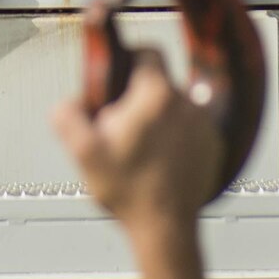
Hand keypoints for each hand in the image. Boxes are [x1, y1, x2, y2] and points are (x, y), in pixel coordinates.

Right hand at [53, 48, 221, 238]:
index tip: (117, 74)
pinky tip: (160, 158)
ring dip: (159, 115)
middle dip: (139, 93)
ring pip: (177, 103)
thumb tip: (64, 104)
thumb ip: (67, 119)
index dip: (129, 57)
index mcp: (155, 96)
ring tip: (142, 145)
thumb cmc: (128, 189)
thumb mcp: (83, 153)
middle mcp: (187, 103)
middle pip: (161, 80)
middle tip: (121, 121)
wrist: (165, 226)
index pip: (148, 51)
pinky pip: (192, 126)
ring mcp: (204, 124)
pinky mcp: (214, 144)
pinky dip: (177, 134)